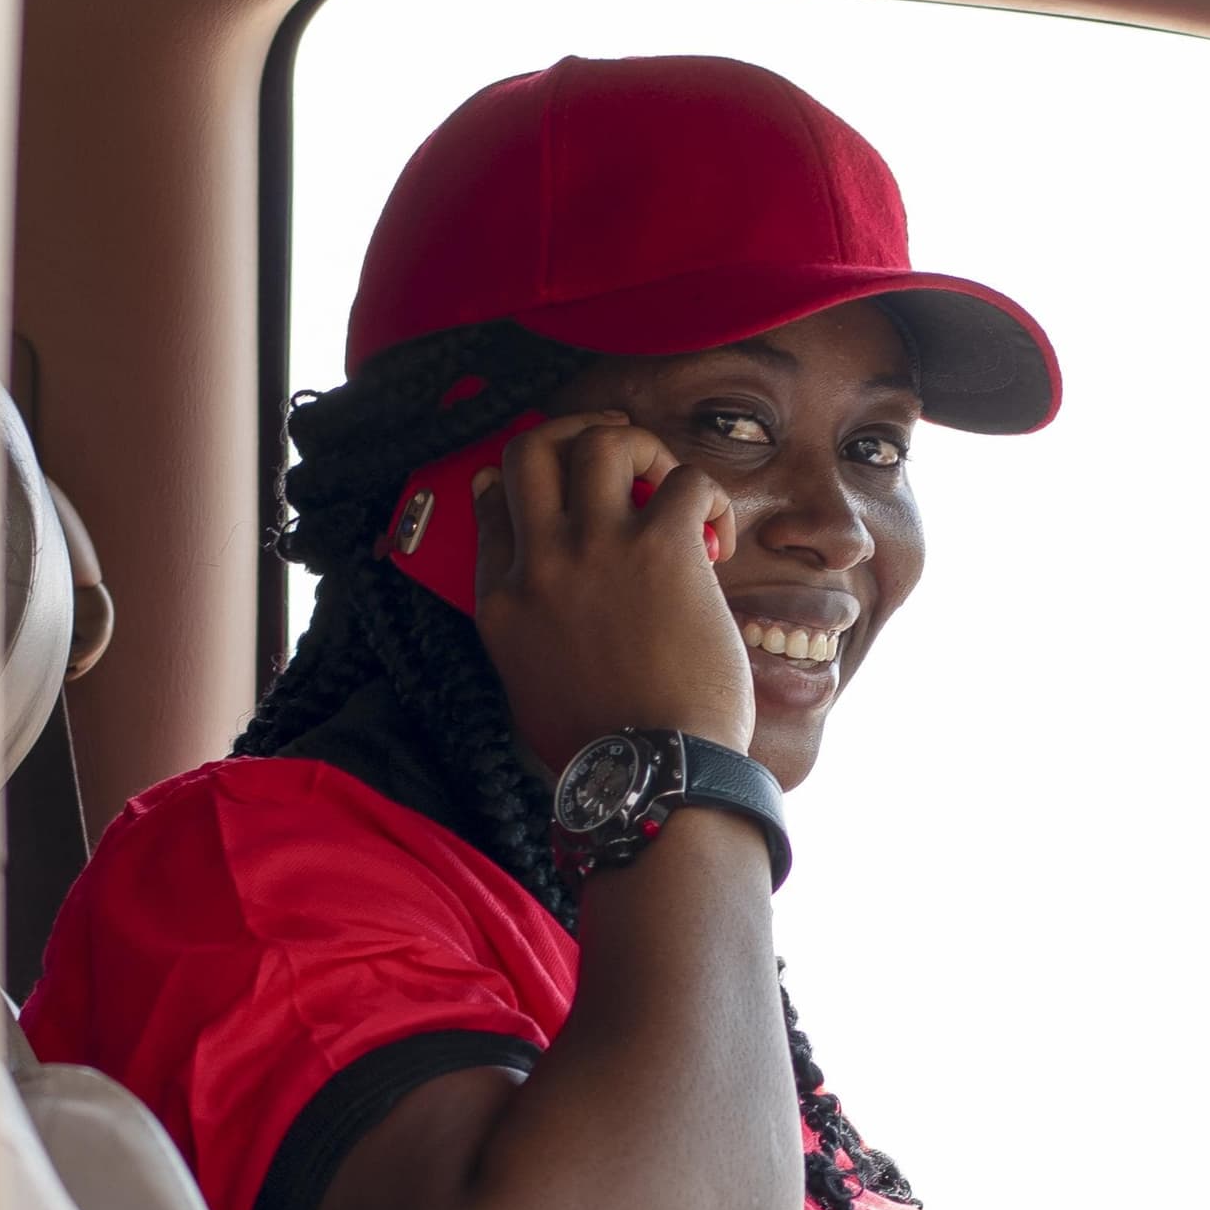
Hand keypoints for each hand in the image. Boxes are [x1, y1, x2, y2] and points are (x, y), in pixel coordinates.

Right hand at [469, 411, 753, 770]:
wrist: (651, 773)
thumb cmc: (603, 752)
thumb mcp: (528, 692)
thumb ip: (523, 637)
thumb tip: (537, 608)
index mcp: (502, 600)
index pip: (492, 501)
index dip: (524, 481)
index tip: (561, 493)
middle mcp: (540, 563)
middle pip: (532, 448)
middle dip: (574, 435)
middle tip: (618, 458)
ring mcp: (597, 549)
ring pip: (603, 442)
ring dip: (643, 451)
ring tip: (668, 490)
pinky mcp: (663, 549)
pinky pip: (685, 478)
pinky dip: (707, 494)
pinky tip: (717, 536)